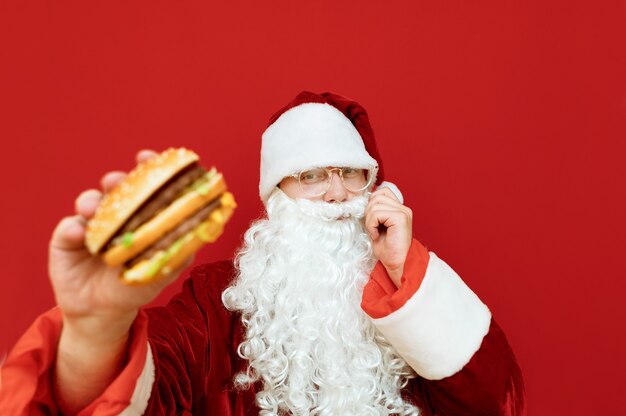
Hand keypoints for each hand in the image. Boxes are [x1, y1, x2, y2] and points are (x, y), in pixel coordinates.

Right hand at [49, 149, 192, 338]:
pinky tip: (80, 234)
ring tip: (95, 208)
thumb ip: (184, 246)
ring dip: (92, 200)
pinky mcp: (66, 239)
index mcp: (139, 214)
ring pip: (89, 201)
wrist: (106, 312)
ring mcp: (90, 223)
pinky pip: (67, 228)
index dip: (147, 168)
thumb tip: (208, 226)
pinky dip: (73, 229)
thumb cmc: (137, 284)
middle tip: (119, 181)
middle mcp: (115, 213)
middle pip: (115, 187)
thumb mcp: (165, 267)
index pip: (143, 184)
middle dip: (118, 179)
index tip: (151, 157)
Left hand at [364, 187, 412, 287]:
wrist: (396, 263)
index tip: (372, 221)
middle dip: (368, 212)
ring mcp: (403, 212)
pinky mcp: (400, 218)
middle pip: (377, 196)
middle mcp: (403, 208)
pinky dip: (372, 225)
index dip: (371, 203)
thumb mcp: (378, 226)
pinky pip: (377, 213)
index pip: (382, 191)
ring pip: (375, 204)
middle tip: (372, 228)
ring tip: (374, 232)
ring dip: (369, 220)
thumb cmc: (387, 249)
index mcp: (399, 208)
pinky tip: (376, 235)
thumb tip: (365, 201)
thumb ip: (375, 212)